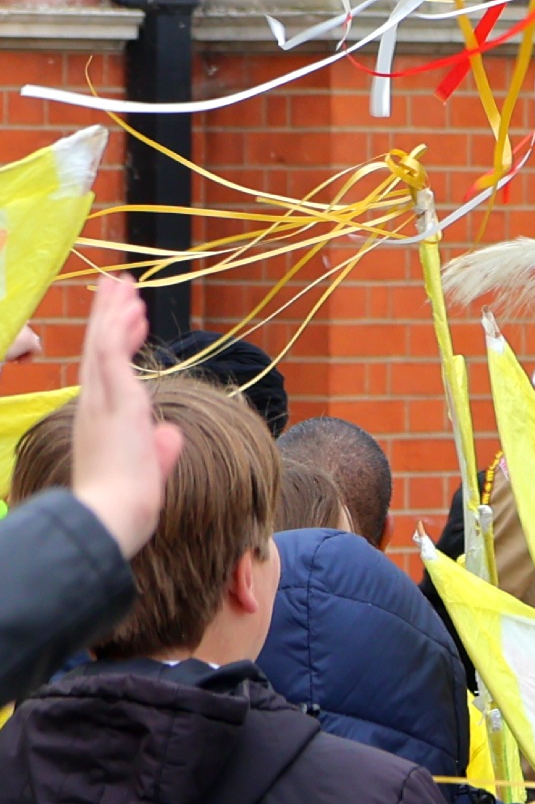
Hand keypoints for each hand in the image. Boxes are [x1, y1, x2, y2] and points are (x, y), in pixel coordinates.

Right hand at [63, 276, 177, 556]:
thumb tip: (170, 435)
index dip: (114, 341)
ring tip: (126, 285)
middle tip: (117, 285)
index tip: (127, 316)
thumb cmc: (125, 505)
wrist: (111, 519)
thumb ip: (159, 450)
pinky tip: (131, 309)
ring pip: (103, 345)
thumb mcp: (149, 470)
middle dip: (108, 316)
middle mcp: (95, 407)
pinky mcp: (115, 403)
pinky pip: (111, 356)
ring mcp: (102, 404)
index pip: (105, 372)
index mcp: (101, 422)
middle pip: (98, 350)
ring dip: (115, 313)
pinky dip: (120, 330)